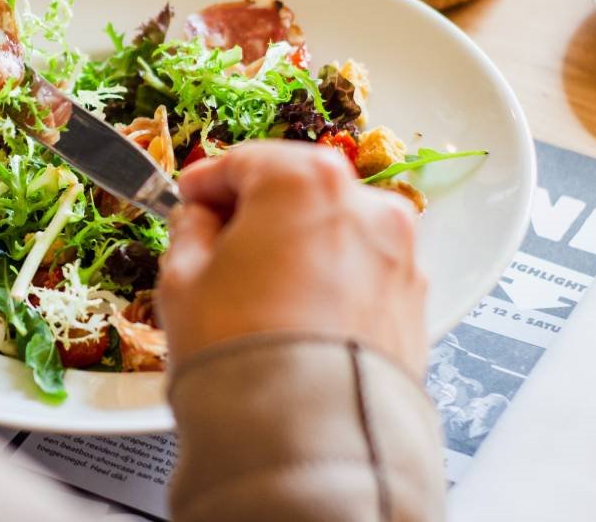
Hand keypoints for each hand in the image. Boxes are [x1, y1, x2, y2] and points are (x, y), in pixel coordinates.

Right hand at [159, 140, 426, 376]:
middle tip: (218, 244)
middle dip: (257, 211)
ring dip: (298, 245)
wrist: (307, 436)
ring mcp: (397, 253)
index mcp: (303, 180)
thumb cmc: (242, 352)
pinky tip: (296, 315)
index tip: (189, 199)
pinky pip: (360, 272)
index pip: (244, 160)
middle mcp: (364, 204)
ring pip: (334, 230)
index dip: (207, 182)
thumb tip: (199, 220)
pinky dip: (331, 280)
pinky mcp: (413, 301)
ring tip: (258, 290)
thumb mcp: (182, 279)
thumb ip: (189, 230)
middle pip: (297, 189)